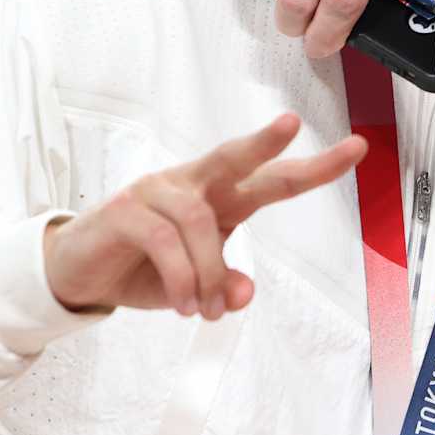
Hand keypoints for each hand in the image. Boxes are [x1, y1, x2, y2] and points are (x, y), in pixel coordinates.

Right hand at [41, 113, 365, 318]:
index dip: (316, 168)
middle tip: (291, 124)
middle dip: (265, 142)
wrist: (77, 277)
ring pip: (200, 221)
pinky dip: (181, 276)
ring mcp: (157, 190)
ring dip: (208, 272)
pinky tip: (182, 303)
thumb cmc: (143, 271)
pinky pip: (164, 238)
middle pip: (234, 156)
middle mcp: (192, 184)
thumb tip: (241, 294)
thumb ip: (221, 288)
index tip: (358, 149)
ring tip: (202, 310)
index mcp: (219, 197)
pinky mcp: (125, 208)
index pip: (272, 180)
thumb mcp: (193, 290)